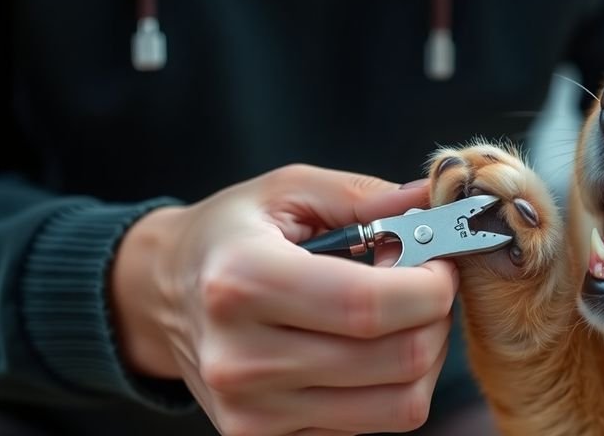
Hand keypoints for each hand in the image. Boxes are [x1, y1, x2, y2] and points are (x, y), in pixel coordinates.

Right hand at [112, 165, 456, 434]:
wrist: (162, 294)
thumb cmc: (231, 235)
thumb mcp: (288, 190)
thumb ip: (365, 196)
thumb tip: (435, 200)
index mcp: (242, 281)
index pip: (370, 306)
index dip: (431, 286)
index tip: (440, 262)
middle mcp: (241, 358)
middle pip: (398, 360)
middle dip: (436, 318)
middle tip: (424, 284)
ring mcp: (252, 411)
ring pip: (399, 406)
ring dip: (424, 356)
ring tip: (400, 316)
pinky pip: (373, 423)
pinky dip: (392, 385)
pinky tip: (368, 347)